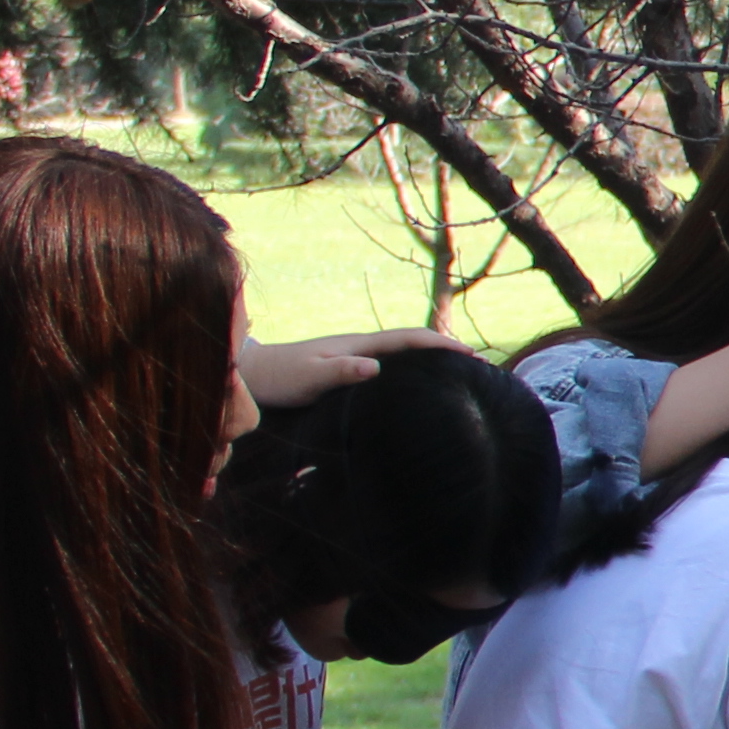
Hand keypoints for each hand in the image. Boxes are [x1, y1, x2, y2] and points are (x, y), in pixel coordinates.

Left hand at [240, 326, 466, 407]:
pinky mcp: (347, 371)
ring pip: (402, 357)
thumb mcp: (307, 376)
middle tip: (479, 366)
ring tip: (458, 378)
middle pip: (412, 345)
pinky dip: (411, 373)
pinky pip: (390, 368)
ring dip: (430, 362)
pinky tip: (417, 388)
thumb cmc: (277, 378)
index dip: (441, 345)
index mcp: (358, 345)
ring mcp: (354, 358)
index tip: (471, 355)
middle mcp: (361, 348)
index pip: (408, 339)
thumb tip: (375, 367)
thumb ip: (338, 371)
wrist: (249, 373)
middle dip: (446, 351)